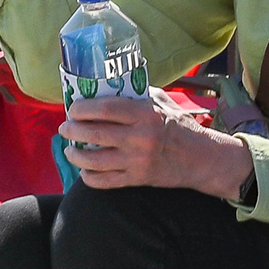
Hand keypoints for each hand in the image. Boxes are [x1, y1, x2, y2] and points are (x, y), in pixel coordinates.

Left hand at [55, 92, 252, 200]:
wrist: (203, 159)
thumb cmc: (180, 126)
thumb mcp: (162, 102)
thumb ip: (137, 94)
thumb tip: (107, 87)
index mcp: (145, 114)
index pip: (105, 109)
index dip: (83, 109)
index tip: (72, 109)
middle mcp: (140, 138)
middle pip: (95, 134)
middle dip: (73, 131)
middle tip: (65, 129)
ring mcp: (138, 161)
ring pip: (96, 161)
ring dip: (76, 156)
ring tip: (70, 150)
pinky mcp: (139, 179)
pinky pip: (106, 182)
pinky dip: (90, 178)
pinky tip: (84, 172)